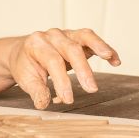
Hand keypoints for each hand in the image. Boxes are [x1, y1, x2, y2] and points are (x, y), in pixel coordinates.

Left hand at [3, 28, 121, 108]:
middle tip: (91, 89)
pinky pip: (93, 40)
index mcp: (36, 44)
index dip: (62, 81)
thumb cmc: (26, 66)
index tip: (68, 99)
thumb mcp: (26, 79)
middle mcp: (52, 35)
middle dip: (83, 70)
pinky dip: (105, 49)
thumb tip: (44, 103)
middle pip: (71, 49)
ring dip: (99, 47)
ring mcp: (66, 34)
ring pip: (85, 36)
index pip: (53, 61)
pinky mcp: (77, 38)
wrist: (24, 52)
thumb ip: (36, 90)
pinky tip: (115, 60)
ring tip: (109, 57)